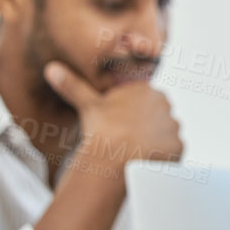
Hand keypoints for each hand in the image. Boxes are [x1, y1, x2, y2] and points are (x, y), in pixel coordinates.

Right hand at [45, 62, 183, 168]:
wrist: (114, 157)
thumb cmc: (100, 129)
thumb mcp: (86, 104)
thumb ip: (72, 85)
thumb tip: (51, 68)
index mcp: (145, 90)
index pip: (142, 102)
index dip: (130, 117)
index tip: (119, 128)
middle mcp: (164, 104)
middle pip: (155, 117)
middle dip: (143, 129)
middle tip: (125, 141)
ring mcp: (173, 124)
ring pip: (164, 134)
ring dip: (153, 142)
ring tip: (134, 152)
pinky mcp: (178, 145)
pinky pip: (172, 151)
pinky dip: (161, 157)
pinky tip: (145, 160)